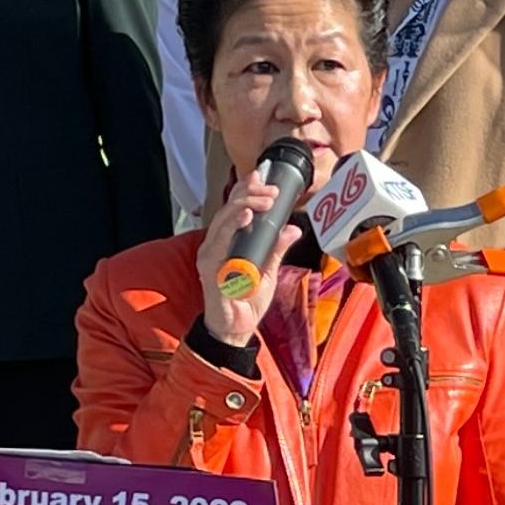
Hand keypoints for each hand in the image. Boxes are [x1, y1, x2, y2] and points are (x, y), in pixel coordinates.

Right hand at [191, 162, 282, 352]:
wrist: (236, 329)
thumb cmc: (247, 300)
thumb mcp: (269, 271)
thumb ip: (277, 249)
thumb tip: (293, 228)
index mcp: (227, 242)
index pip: (235, 208)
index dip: (247, 190)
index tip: (264, 175)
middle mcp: (215, 244)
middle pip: (229, 209)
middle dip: (250, 193)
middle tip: (271, 189)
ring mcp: (210, 255)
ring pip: (224, 220)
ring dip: (245, 205)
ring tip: (264, 199)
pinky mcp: (210, 268)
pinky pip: (220, 242)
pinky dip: (232, 227)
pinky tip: (245, 217)